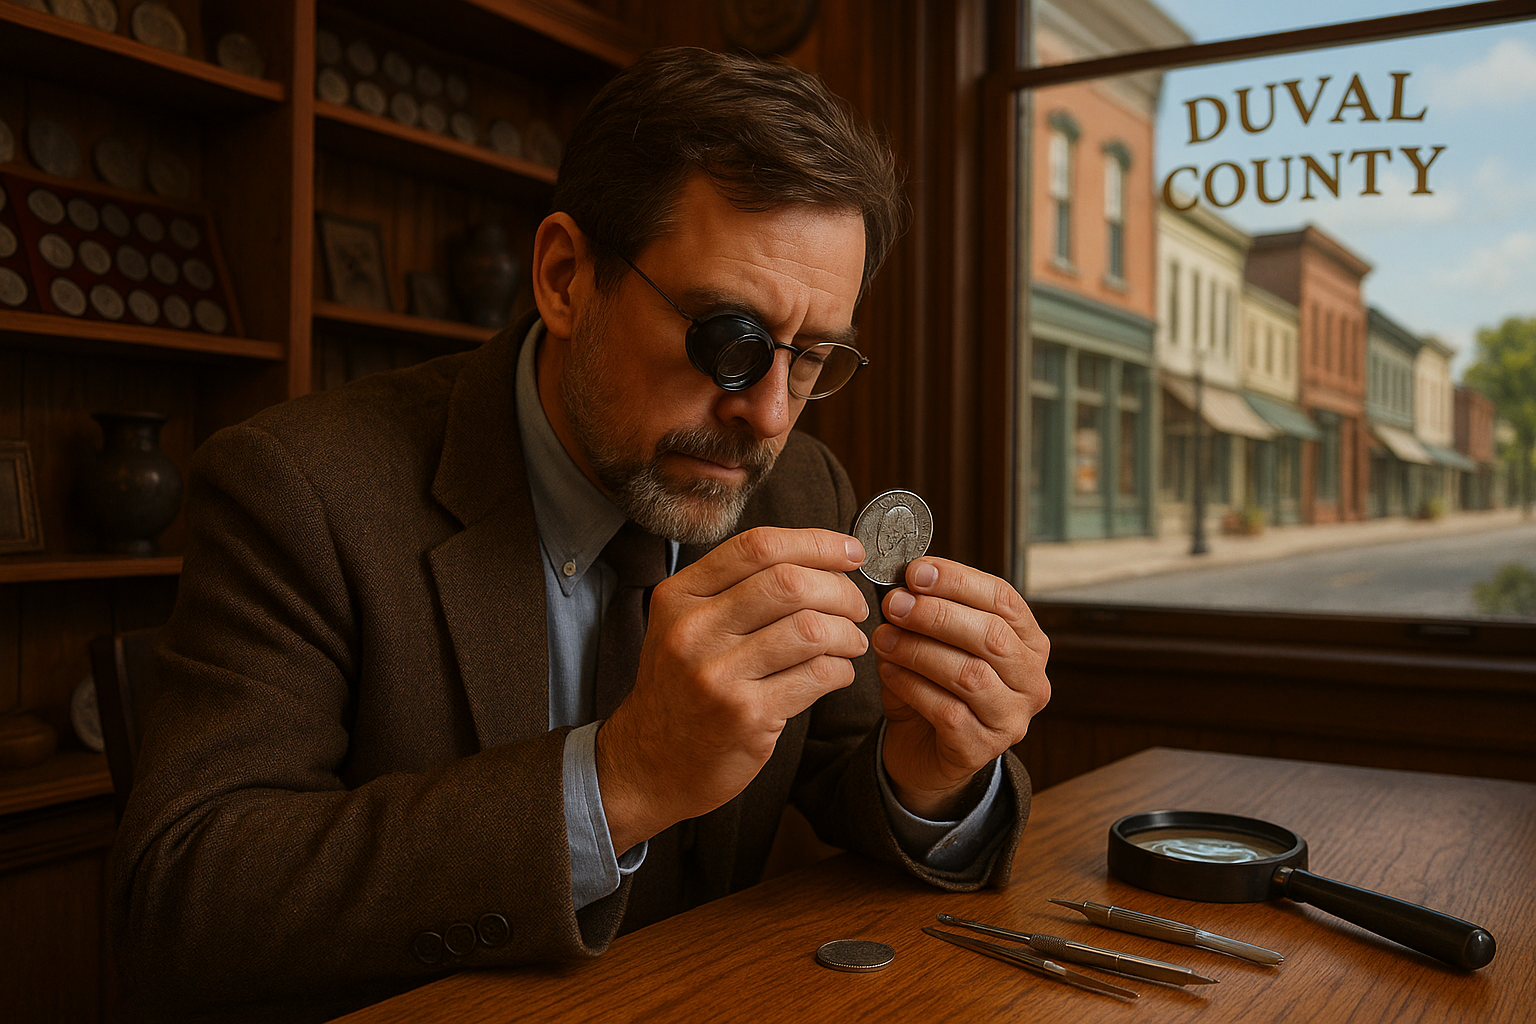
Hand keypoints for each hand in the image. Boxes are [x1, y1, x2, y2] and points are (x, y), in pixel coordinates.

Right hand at [596, 527, 869, 854]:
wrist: (651, 762)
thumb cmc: (682, 688)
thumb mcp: (685, 625)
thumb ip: (733, 589)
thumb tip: (818, 557)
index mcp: (678, 596)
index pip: (757, 547)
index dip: (815, 542)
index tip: (851, 551)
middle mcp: (693, 630)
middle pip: (790, 583)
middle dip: (840, 590)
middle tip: (855, 606)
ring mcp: (717, 674)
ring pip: (810, 629)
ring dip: (847, 633)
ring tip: (851, 642)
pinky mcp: (745, 714)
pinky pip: (816, 675)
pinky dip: (841, 669)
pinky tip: (837, 672)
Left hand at [873, 557, 1049, 819]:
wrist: (921, 748)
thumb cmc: (933, 685)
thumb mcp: (936, 641)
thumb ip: (929, 612)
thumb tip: (903, 585)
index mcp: (1029, 643)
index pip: (1003, 600)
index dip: (959, 581)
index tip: (915, 572)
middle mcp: (1032, 681)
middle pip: (991, 636)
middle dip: (937, 615)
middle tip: (895, 604)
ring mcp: (1011, 719)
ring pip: (970, 675)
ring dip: (919, 650)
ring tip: (883, 638)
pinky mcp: (982, 749)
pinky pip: (948, 711)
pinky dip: (912, 686)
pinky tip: (887, 670)